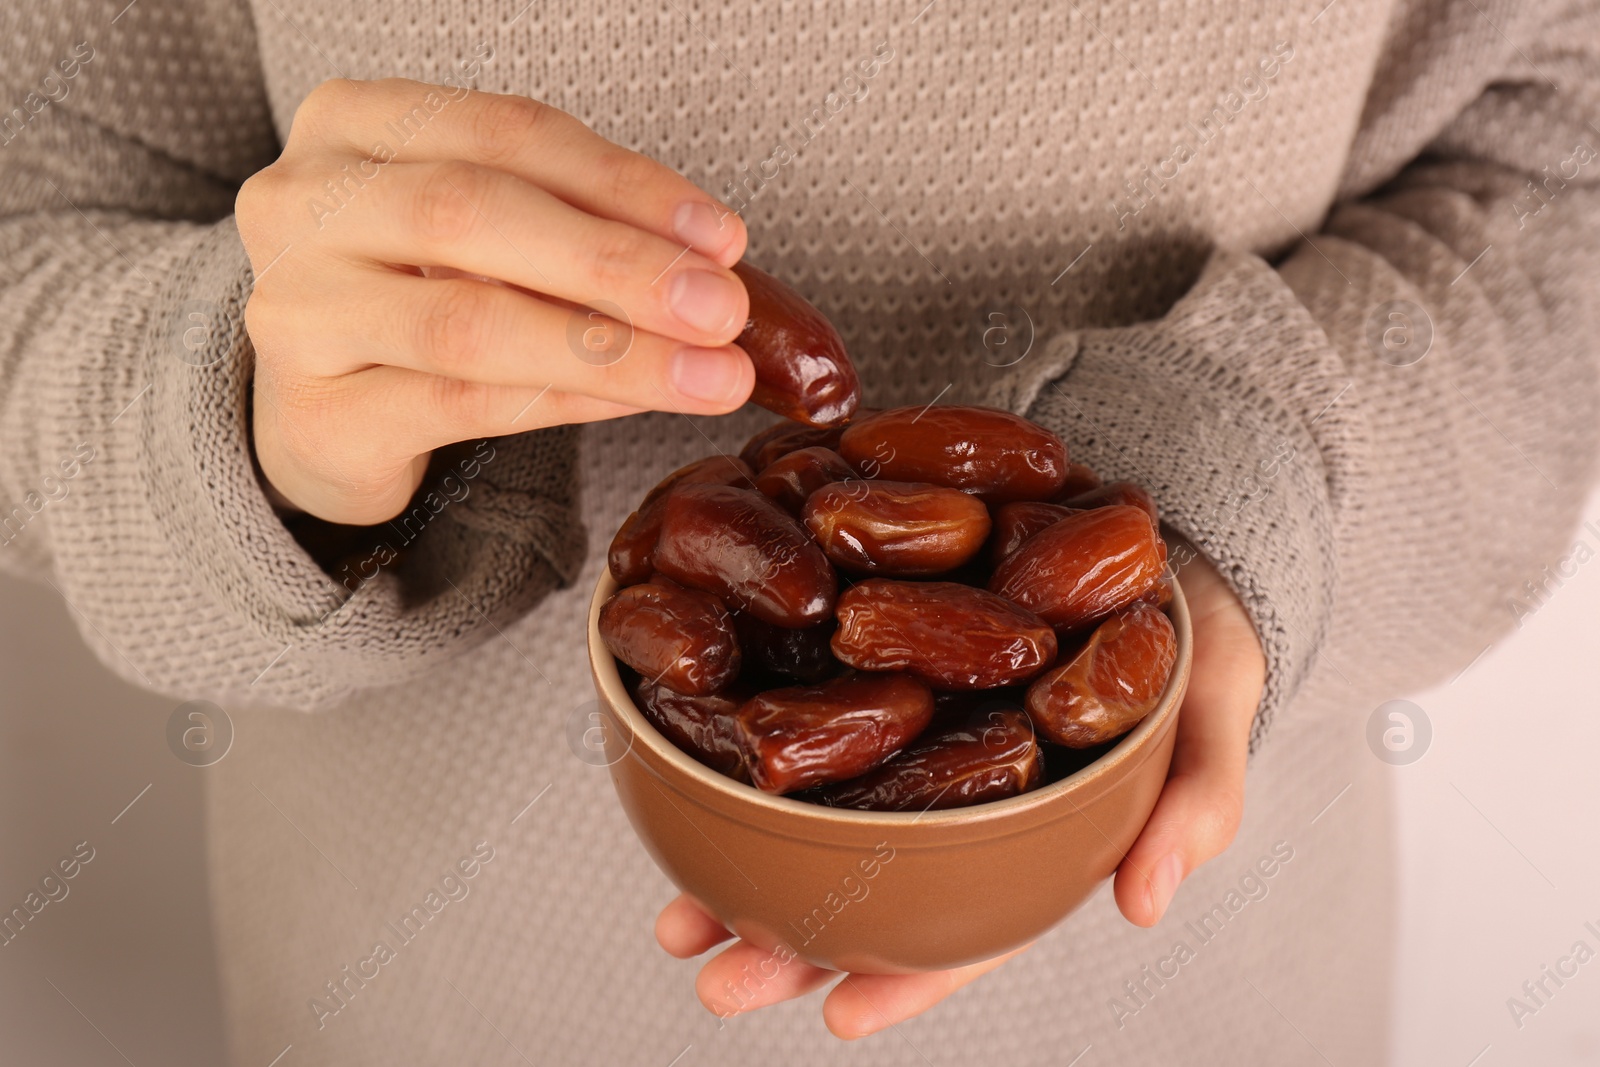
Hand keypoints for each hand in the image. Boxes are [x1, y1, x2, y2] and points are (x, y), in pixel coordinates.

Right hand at [236, 78, 753, 523]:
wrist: (312, 414)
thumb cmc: (412, 298)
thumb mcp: (483, 234)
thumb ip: (573, 226)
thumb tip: (710, 262)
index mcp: (351, 124)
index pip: (506, 132)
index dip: (623, 183)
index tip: (721, 235)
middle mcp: (301, 205)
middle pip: (475, 214)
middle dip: (619, 262)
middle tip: (721, 307)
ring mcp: (295, 314)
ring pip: (469, 322)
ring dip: (609, 348)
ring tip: (707, 372)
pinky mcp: (315, 418)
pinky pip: (461, 406)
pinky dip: (564, 401)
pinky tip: (635, 400)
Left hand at [652, 547, 1264, 1036]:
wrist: (1164, 543)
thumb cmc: (1193, 647)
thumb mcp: (1211, 720)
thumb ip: (1191, 806)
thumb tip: (1143, 905)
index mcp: (1032, 839)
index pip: (969, 931)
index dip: (906, 981)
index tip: (835, 1015)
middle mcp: (957, 802)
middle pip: (866, 893)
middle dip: (784, 944)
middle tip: (708, 966)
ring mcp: (915, 740)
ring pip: (820, 822)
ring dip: (742, 866)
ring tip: (673, 908)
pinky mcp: (881, 669)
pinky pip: (812, 715)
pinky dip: (754, 748)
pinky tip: (690, 766)